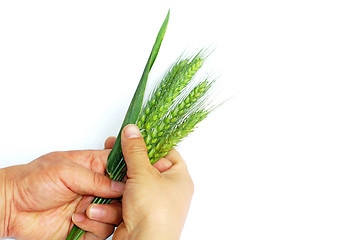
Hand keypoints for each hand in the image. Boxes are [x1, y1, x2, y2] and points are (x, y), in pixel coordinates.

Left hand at [0, 149, 123, 239]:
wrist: (10, 208)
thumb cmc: (31, 181)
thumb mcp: (65, 171)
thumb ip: (96, 178)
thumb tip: (120, 185)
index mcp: (93, 166)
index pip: (121, 165)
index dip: (129, 173)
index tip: (132, 180)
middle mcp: (95, 186)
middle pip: (124, 193)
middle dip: (120, 199)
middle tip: (109, 199)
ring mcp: (92, 206)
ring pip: (117, 213)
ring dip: (105, 214)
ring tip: (86, 211)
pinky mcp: (86, 226)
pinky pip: (103, 231)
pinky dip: (93, 227)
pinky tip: (77, 221)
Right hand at [112, 124, 193, 239]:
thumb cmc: (154, 212)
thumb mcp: (143, 173)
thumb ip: (135, 150)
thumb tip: (132, 130)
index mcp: (178, 178)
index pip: (166, 153)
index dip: (149, 144)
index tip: (132, 138)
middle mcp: (167, 191)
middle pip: (144, 169)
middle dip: (124, 166)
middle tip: (111, 152)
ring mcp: (152, 205)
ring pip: (129, 187)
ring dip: (114, 188)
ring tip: (102, 183)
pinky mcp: (137, 216)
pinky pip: (122, 203)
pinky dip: (111, 206)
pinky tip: (98, 208)